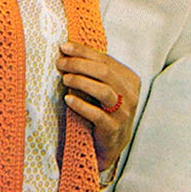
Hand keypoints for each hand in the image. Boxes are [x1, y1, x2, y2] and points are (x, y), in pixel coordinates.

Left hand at [56, 42, 140, 171]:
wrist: (111, 144)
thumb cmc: (104, 110)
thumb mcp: (104, 88)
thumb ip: (93, 72)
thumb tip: (68, 52)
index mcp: (129, 79)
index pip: (105, 59)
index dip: (84, 52)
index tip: (64, 47)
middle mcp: (130, 94)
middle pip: (104, 72)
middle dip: (79, 64)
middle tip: (61, 63)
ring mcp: (124, 113)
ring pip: (103, 91)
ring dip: (81, 82)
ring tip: (65, 79)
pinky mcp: (114, 129)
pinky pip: (97, 115)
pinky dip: (81, 105)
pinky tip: (68, 99)